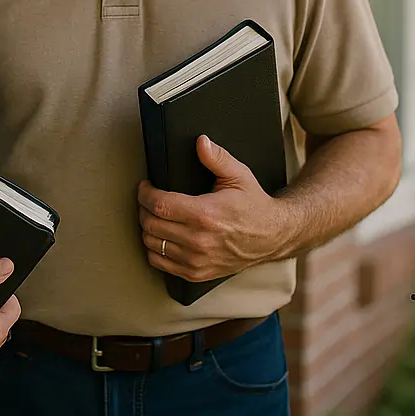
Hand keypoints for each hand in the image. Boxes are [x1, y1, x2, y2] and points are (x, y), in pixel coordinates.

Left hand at [138, 135, 294, 282]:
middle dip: (143, 208)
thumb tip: (201, 142)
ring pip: (151, 244)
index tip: (145, 186)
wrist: (271, 236)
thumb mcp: (239, 175)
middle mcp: (198, 240)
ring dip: (147, 228)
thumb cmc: (254, 205)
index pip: (159, 205)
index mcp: (205, 214)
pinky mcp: (196, 273)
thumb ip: (217, 157)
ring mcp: (196, 260)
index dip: (145, 193)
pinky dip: (154, 249)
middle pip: (150, 224)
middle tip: (147, 198)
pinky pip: (160, 263)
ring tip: (153, 215)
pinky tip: (160, 236)